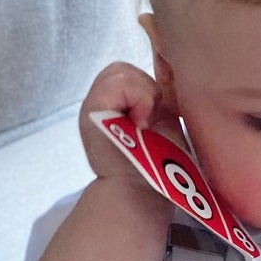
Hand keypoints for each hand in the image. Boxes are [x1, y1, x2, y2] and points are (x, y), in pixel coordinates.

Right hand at [77, 61, 195, 194]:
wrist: (145, 192)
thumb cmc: (160, 163)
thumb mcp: (163, 119)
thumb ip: (158, 95)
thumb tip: (169, 69)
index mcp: (116, 104)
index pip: (130, 72)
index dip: (150, 87)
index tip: (157, 118)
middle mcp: (100, 102)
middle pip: (124, 68)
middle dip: (147, 91)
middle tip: (149, 123)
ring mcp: (92, 105)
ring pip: (122, 71)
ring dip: (144, 96)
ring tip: (144, 126)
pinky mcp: (91, 110)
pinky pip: (121, 82)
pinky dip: (140, 99)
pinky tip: (140, 125)